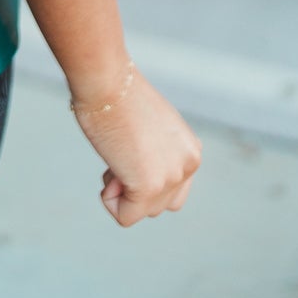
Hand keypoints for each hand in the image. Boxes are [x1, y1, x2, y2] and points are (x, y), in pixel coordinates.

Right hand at [72, 65, 201, 226]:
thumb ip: (156, 153)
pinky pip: (125, 216)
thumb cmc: (116, 94)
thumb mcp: (149, 127)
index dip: (143, 173)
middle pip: (161, 203)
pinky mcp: (149, 187)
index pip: (172, 186)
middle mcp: (188, 165)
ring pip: (144, 211)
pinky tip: (109, 169)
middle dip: (135, 186)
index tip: (129, 147)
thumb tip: (141, 172)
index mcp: (191, 150)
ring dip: (122, 192)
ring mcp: (171, 177)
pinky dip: (109, 201)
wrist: (106, 80)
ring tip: (114, 156)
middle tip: (119, 153)